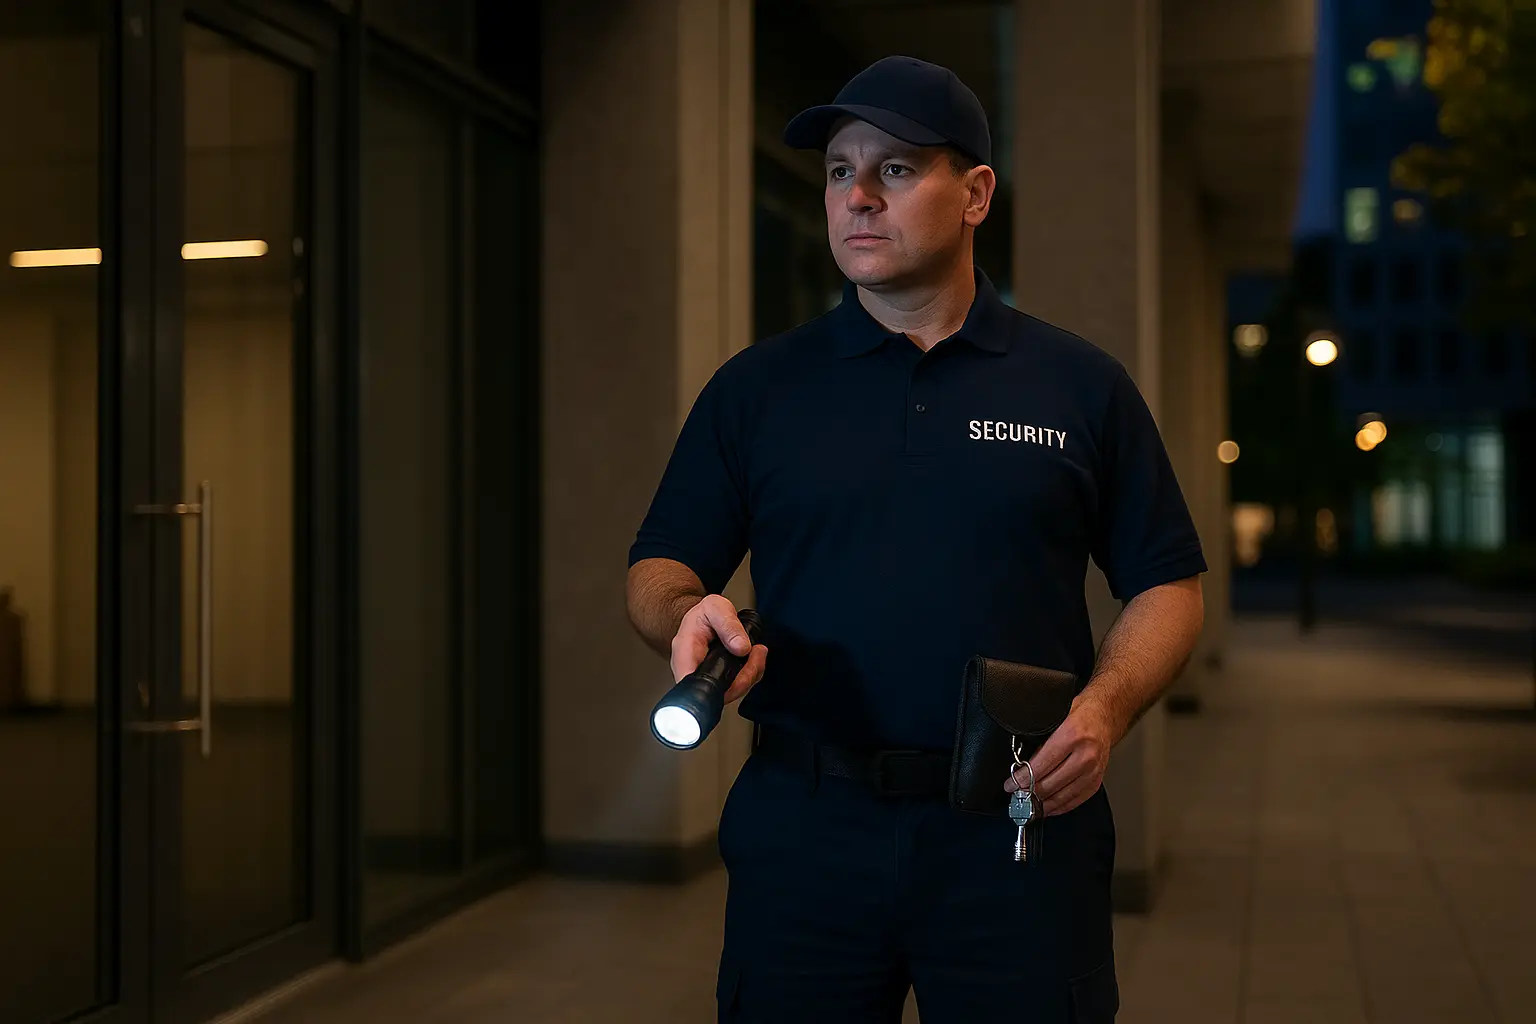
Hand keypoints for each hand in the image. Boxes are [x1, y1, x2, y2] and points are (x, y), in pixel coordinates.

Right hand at [670, 594, 768, 704]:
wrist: (703, 617)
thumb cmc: (703, 615)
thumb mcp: (716, 608)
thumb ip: (728, 625)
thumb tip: (741, 647)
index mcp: (684, 654)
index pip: (692, 685)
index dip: (713, 690)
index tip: (735, 679)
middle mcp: (693, 671)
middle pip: (717, 693)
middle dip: (743, 679)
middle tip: (755, 655)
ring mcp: (706, 679)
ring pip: (731, 692)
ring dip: (750, 675)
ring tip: (756, 651)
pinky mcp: (720, 682)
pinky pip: (738, 687)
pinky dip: (751, 674)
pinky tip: (754, 657)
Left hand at [1003, 695, 1113, 816]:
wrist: (1104, 716)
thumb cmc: (1080, 714)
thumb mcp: (1056, 717)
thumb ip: (1041, 738)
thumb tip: (1021, 761)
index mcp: (1072, 735)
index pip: (1042, 765)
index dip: (1023, 778)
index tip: (1011, 785)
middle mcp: (1085, 755)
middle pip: (1051, 783)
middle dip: (1030, 793)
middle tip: (1016, 796)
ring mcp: (1093, 770)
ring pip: (1063, 796)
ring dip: (1043, 803)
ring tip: (1028, 806)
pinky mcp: (1097, 779)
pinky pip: (1077, 799)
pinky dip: (1061, 806)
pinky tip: (1049, 807)